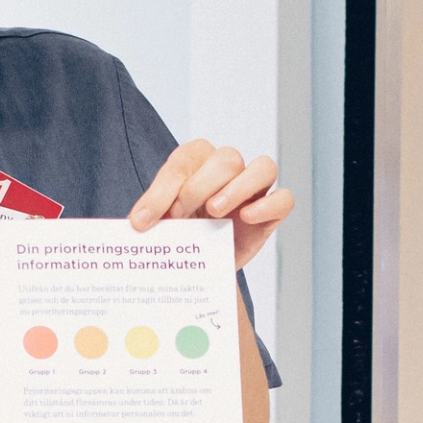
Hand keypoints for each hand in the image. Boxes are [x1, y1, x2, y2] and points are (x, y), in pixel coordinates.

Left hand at [128, 139, 296, 269]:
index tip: (144, 220)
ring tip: (213, 212)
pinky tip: (246, 217)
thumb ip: (153, 214)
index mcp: (198, 161)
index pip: (185, 160)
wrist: (203, 264)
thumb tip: (138, 221)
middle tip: (181, 217)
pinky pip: (284, 199)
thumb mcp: (162, 223)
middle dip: (199, 187)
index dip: (164, 188)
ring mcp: (255, 189)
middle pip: (228, 158)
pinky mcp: (271, 212)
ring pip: (264, 167)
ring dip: (237, 188)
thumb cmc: (184, 233)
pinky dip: (268, 206)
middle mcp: (230, 168)